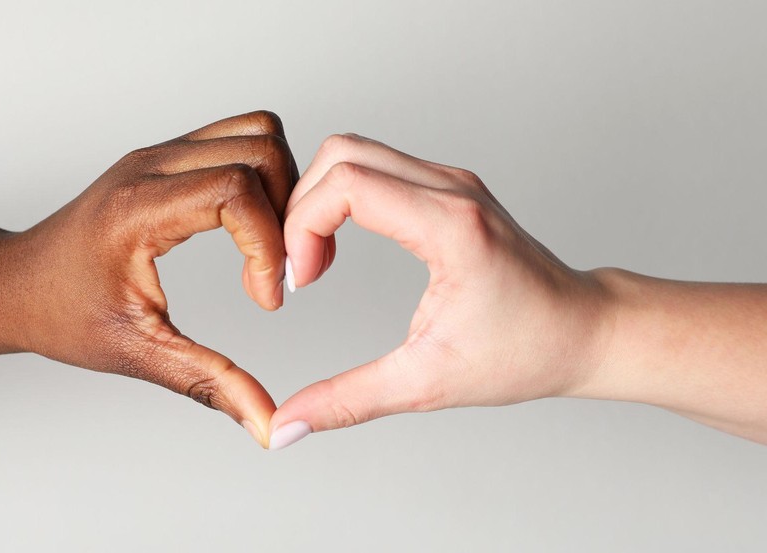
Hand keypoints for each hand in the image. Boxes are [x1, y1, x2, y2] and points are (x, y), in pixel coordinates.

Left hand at [0, 111, 297, 445]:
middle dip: (288, 211)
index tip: (265, 296)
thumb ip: (207, 382)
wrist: (16, 283)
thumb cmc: (61, 314)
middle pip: (260, 148)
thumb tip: (265, 422)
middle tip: (277, 272)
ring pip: (256, 132)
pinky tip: (251, 230)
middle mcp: (151, 166)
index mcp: (139, 208)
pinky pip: (237, 140)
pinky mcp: (167, 158)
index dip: (270, 243)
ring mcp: (160, 155)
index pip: (236, 188)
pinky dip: (263, 177)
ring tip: (271, 248)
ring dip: (282, 188)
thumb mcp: (136, 352)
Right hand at [268, 134, 608, 448]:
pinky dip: (341, 198)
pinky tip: (338, 245)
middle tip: (299, 268)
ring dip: (318, 200)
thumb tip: (288, 425)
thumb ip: (348, 401)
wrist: (585, 330)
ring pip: (354, 153)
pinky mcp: (448, 189)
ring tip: (314, 260)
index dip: (302, 226)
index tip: (302, 281)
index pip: (346, 183)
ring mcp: (450, 182)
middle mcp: (450, 189)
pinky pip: (375, 167)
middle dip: (300, 206)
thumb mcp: (427, 383)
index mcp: (449, 226)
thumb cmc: (526, 352)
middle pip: (341, 153)